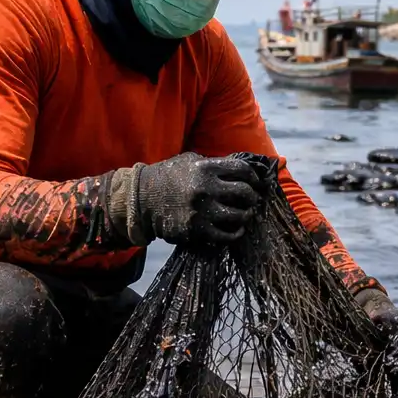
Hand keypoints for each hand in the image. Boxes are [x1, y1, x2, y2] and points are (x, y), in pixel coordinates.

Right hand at [110, 152, 270, 246]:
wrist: (142, 199)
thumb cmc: (168, 177)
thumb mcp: (189, 161)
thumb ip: (213, 165)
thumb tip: (240, 170)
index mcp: (205, 168)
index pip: (241, 170)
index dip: (253, 177)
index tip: (256, 182)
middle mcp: (205, 188)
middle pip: (244, 192)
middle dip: (253, 196)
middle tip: (253, 200)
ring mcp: (202, 210)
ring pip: (238, 215)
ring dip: (246, 215)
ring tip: (246, 214)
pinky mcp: (197, 229)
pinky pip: (226, 235)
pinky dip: (236, 233)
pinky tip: (237, 229)